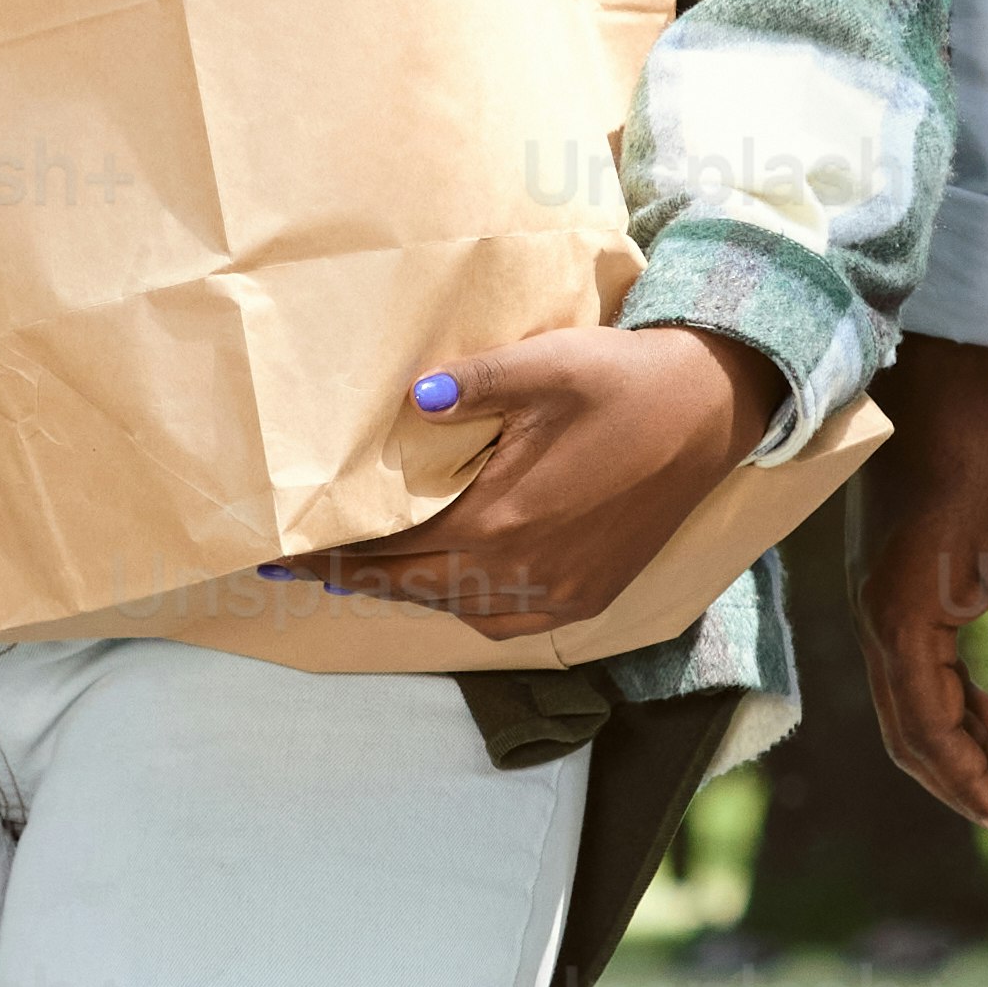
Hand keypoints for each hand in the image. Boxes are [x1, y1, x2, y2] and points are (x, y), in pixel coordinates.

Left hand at [264, 319, 788, 634]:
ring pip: (458, 610)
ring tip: (362, 573)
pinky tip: (447, 580)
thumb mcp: (544, 366)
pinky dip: (465, 603)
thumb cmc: (622, 381)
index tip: (277, 560)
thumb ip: (472, 385)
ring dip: (408, 593)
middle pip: (413, 590)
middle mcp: (523, 576)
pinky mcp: (587, 598)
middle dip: (353, 580)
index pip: (388, 555)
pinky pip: (505, 620)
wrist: (710, 412)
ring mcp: (558, 596)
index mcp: (499, 524)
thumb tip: (412, 399)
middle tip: (299, 571)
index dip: (328, 559)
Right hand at [856, 336, 987, 840]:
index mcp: (902, 623)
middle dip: (965, 783)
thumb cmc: (984, 464)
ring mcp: (879, 610)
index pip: (929, 731)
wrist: (931, 395)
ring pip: (912, 708)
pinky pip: (917, 674)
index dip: (972, 784)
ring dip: (962, 747)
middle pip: (911, 734)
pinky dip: (955, 706)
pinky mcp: (893, 594)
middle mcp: (878, 626)